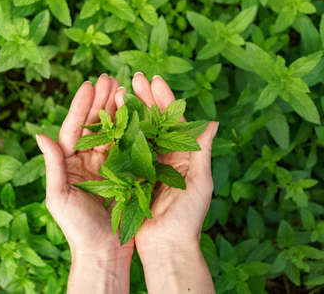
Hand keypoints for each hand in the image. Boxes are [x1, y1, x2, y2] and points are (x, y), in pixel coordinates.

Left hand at [36, 74, 131, 293]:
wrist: (103, 251)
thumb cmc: (77, 228)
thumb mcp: (59, 197)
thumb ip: (53, 166)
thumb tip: (40, 134)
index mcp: (69, 163)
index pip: (74, 129)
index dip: (81, 106)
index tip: (89, 84)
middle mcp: (87, 161)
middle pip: (94, 125)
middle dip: (101, 101)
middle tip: (110, 77)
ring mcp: (107, 166)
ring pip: (112, 132)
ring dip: (117, 110)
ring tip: (124, 88)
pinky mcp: (124, 174)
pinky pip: (127, 147)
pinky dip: (132, 130)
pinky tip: (138, 114)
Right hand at [114, 72, 217, 292]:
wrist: (166, 246)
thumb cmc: (188, 218)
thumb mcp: (200, 183)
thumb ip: (202, 152)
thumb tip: (212, 121)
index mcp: (184, 155)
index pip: (174, 120)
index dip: (164, 99)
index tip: (154, 79)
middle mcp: (165, 157)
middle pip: (155, 121)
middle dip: (145, 98)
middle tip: (134, 78)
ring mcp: (147, 165)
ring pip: (138, 132)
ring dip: (131, 112)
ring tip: (120, 91)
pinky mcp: (132, 176)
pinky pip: (125, 151)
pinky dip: (119, 134)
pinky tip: (111, 119)